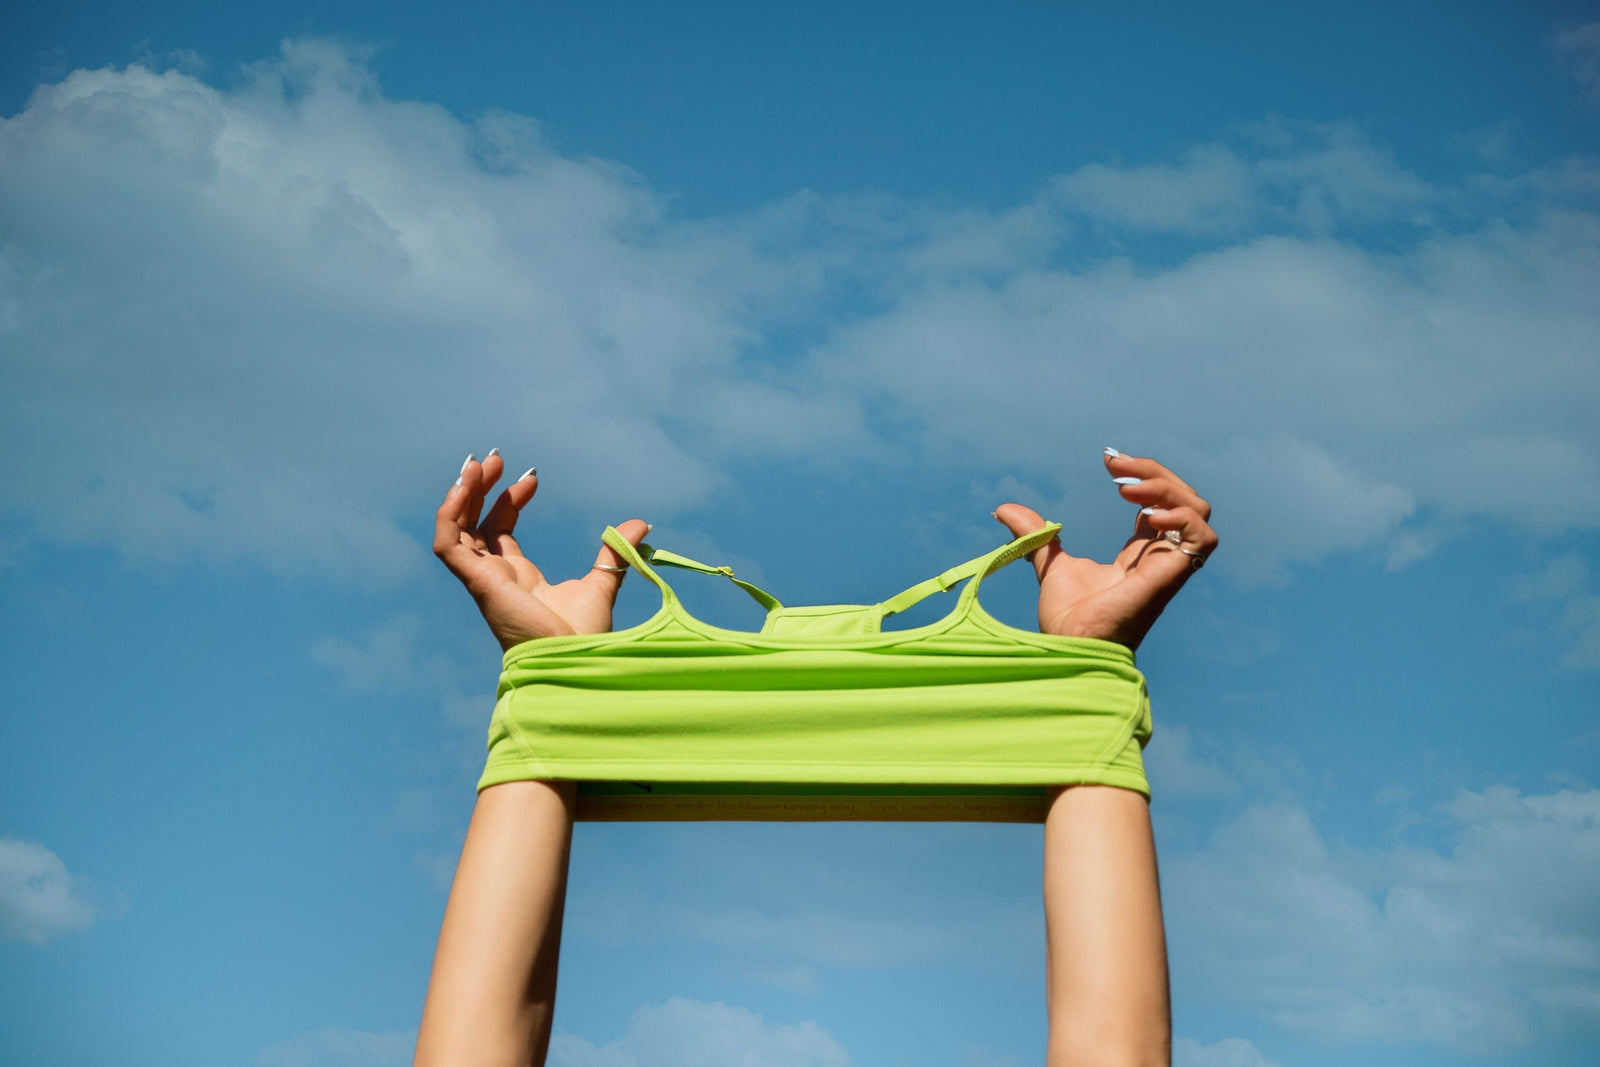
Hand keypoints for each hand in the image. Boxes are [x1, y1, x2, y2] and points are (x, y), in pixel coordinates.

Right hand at [432, 451, 650, 649]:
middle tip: (495, 457)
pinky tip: (463, 486)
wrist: (575, 659)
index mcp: (519, 577)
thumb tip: (640, 523)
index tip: (533, 477)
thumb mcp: (602, 582)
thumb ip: (614, 553)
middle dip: (481, 489)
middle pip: (474, 524)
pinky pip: (448, 544)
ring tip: (478, 463)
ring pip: (457, 530)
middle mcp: (495, 576)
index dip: (511, 500)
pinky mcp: (478, 582)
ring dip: (462, 495)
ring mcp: (483, 579)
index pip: (501, 529)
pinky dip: (449, 515)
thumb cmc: (583, 636)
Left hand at [993, 450, 1217, 649]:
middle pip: (1182, 499)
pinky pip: (1203, 538)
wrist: (1070, 644)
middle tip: (1117, 467)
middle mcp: (1160, 556)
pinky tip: (1147, 515)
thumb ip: (1037, 535)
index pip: (1159, 504)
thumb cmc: (1067, 618)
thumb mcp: (1050, 563)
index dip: (1142, 477)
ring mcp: (1169, 565)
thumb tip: (1003, 509)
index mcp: (1139, 553)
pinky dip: (1182, 518)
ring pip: (1198, 511)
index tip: (1109, 461)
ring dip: (1168, 489)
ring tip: (1127, 490)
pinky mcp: (1172, 576)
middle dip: (1154, 474)